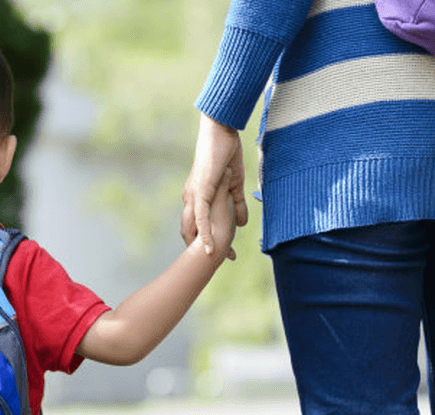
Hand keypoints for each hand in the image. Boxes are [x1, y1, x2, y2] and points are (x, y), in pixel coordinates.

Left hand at [181, 113, 247, 258]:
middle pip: (191, 232)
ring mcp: (194, 196)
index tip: (220, 257)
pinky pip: (200, 217)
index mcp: (197, 197)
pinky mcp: (200, 191)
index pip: (199, 226)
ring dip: (203, 247)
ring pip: (195, 228)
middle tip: (218, 263)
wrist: (220, 132)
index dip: (207, 242)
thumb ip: (238, 204)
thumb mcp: (235, 185)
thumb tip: (243, 223)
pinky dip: (205, 234)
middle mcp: (191, 199)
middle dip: (202, 249)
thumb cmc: (225, 154)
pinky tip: (209, 249)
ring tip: (213, 263)